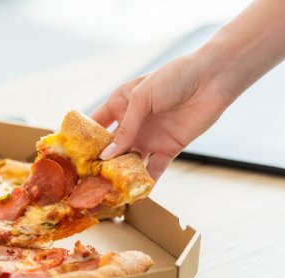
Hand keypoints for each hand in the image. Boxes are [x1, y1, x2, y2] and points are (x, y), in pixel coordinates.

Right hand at [92, 52, 233, 179]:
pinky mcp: (169, 148)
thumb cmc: (174, 78)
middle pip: (111, 148)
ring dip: (121, 175)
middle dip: (100, 163)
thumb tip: (105, 156)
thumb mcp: (142, 98)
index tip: (71, 157)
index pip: (96, 125)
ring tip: (107, 191)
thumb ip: (125, 128)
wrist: (213, 79)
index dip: (84, 140)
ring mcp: (150, 137)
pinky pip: (155, 168)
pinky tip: (136, 193)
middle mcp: (133, 123)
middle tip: (86, 181)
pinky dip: (147, 180)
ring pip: (130, 161)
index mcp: (121, 104)